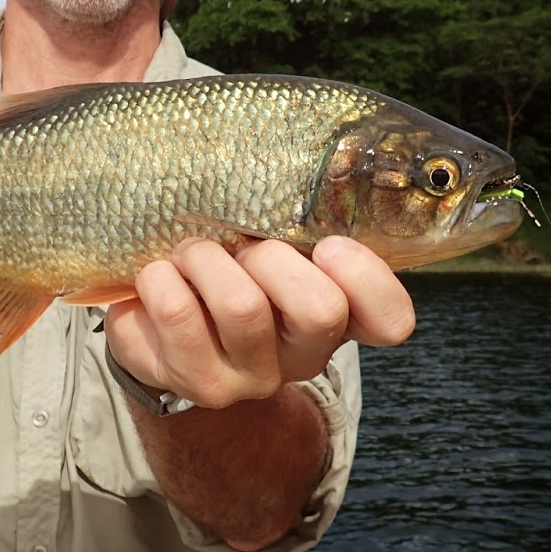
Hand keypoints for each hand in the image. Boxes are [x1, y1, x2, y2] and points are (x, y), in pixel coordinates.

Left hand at [104, 235, 415, 409]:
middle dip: (269, 258)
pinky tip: (160, 278)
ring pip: (243, 307)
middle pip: (320, 310)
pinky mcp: (197, 384)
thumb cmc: (228, 270)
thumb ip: (294, 221)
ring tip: (189, 253)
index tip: (326, 245)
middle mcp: (305, 356)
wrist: (165, 334)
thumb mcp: (269, 244)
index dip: (365, 278)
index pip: (390, 320)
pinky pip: (179, 313)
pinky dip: (161, 278)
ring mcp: (253, 378)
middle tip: (237, 246)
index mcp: (339, 316)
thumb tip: (296, 166)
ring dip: (206, 259)